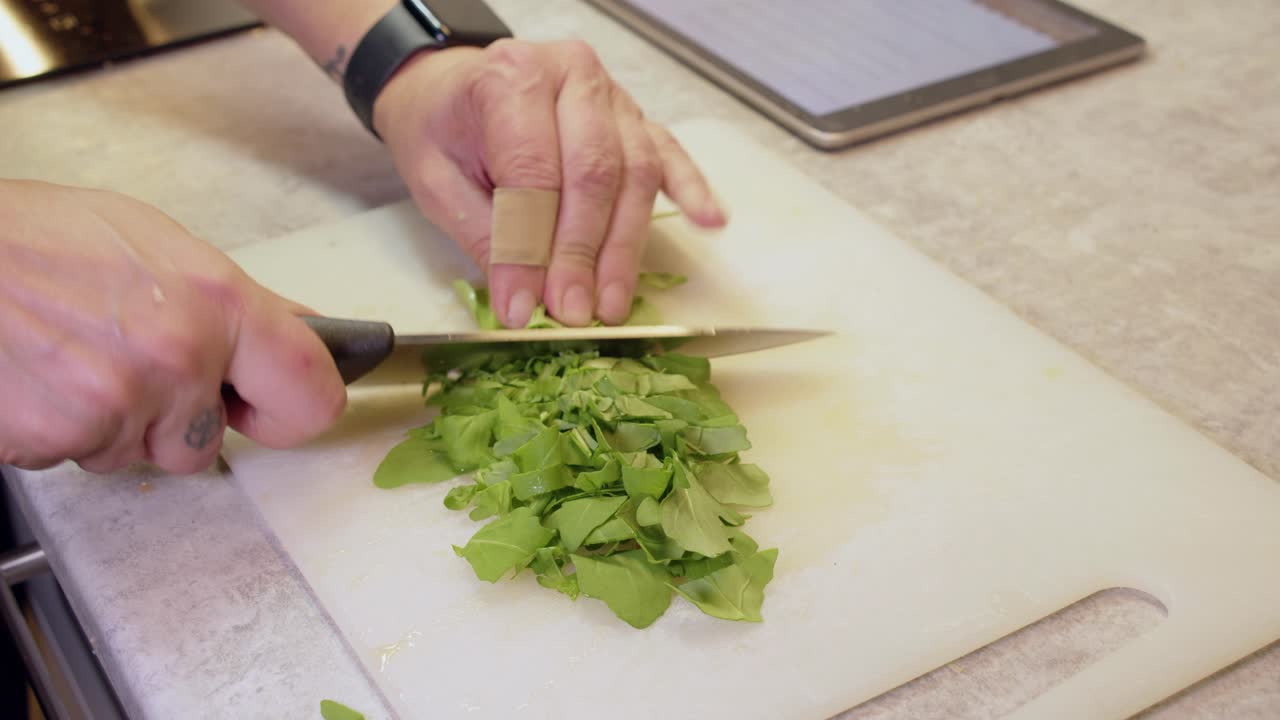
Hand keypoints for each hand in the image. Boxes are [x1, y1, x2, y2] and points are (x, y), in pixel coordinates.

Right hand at [0, 181, 346, 473]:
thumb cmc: (34, 237)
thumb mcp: (157, 243)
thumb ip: (240, 302)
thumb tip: (304, 330)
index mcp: (217, 303)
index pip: (310, 394)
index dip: (294, 409)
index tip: (272, 407)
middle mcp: (178, 358)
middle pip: (211, 443)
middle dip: (179, 419)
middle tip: (132, 363)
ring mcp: (117, 404)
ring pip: (142, 454)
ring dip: (117, 424)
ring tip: (73, 359)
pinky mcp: (58, 438)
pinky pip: (81, 457)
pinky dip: (64, 430)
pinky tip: (43, 379)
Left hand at [371, 39, 726, 327]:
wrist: (450, 87)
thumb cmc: (443, 130)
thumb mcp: (438, 182)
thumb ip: (485, 236)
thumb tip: (523, 303)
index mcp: (513, 78)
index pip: (533, 172)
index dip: (532, 247)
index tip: (526, 307)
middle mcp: (572, 76)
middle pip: (593, 173)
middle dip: (584, 253)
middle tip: (575, 313)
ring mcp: (612, 95)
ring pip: (635, 173)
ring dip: (626, 247)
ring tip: (614, 302)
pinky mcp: (636, 118)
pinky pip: (669, 154)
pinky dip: (691, 190)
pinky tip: (709, 221)